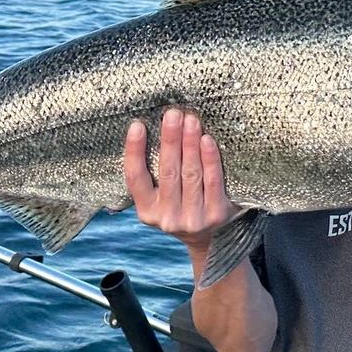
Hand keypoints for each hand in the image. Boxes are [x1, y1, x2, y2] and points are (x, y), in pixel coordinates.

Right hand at [124, 108, 238, 249]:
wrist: (210, 238)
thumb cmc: (180, 205)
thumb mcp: (159, 198)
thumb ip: (153, 174)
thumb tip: (150, 127)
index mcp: (147, 211)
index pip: (135, 178)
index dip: (134, 151)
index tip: (137, 125)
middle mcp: (167, 218)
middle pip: (167, 171)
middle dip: (170, 139)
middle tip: (172, 113)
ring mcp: (193, 218)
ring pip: (190, 174)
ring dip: (190, 143)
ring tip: (190, 120)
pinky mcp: (216, 215)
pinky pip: (213, 181)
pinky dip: (210, 158)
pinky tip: (207, 140)